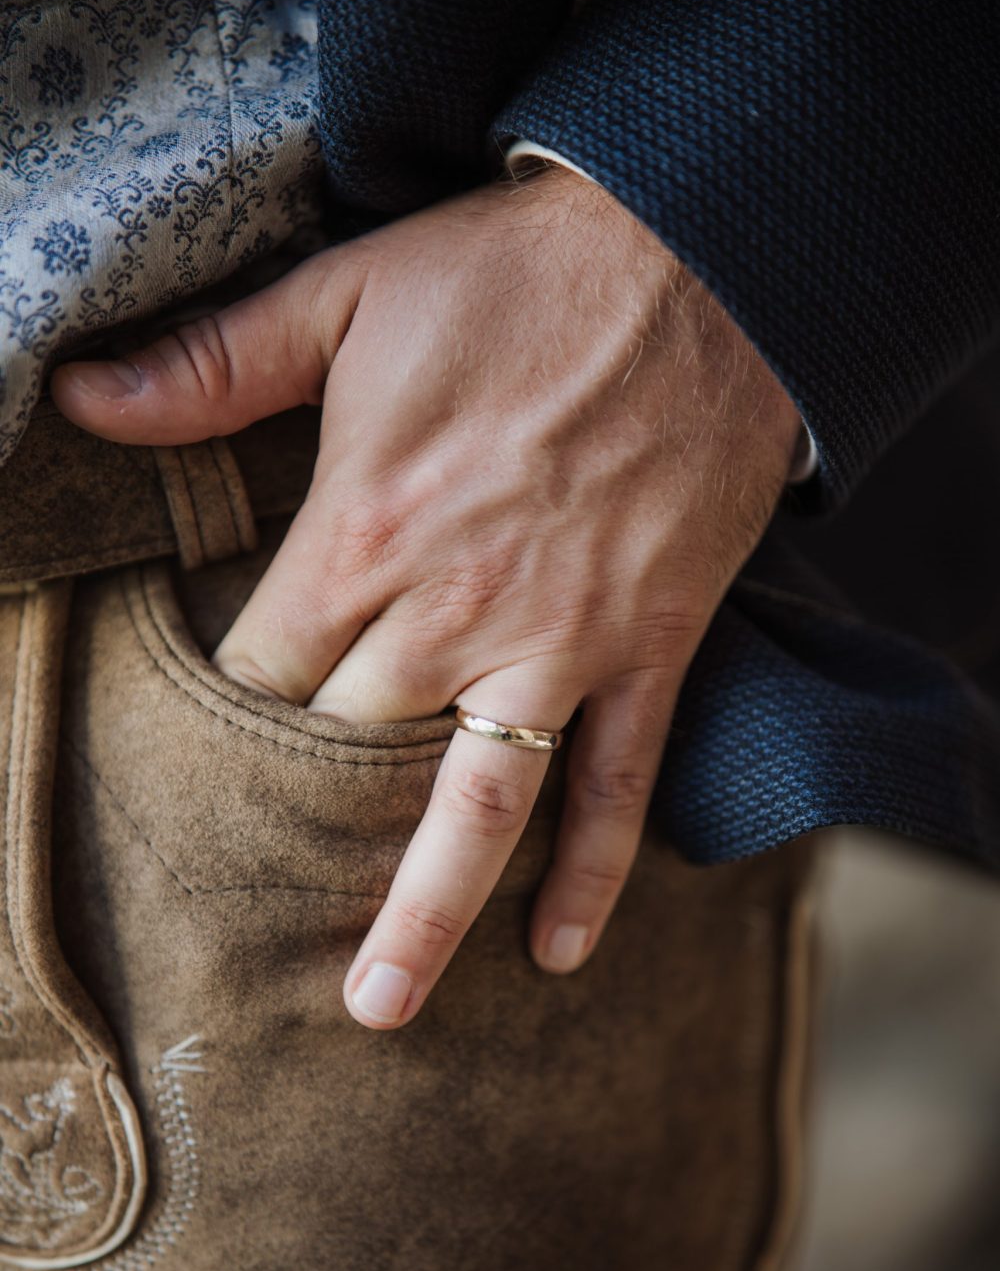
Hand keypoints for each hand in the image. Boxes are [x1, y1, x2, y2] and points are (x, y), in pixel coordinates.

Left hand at [52, 164, 800, 1029]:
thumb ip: (214, 365)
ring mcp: (560, 646)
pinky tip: (560, 951)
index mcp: (365, 532)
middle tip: (261, 872)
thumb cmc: (512, 280)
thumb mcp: (346, 295)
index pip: (265, 668)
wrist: (701, 263)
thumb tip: (80, 396)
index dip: (235, 701)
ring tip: (379, 1007)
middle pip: (347, 749)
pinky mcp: (648, 652)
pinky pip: (617, 786)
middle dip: (300, 805)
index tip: (225, 728)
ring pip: (477, 809)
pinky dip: (591, 873)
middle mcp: (455, 612)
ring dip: (426, 915)